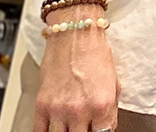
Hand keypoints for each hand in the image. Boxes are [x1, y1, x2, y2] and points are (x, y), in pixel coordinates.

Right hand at [34, 17, 117, 131]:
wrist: (74, 32)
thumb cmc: (95, 52)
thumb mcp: (114, 83)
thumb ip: (109, 111)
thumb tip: (104, 128)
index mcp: (102, 105)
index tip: (96, 130)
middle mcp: (80, 110)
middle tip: (83, 125)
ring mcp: (58, 109)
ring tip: (70, 125)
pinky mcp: (41, 105)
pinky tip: (54, 128)